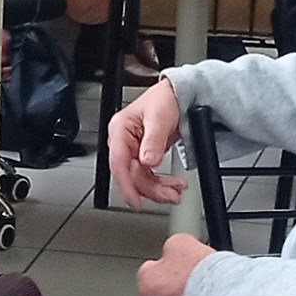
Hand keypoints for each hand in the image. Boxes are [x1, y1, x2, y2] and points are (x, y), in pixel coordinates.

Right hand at [109, 79, 186, 208]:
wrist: (177, 95)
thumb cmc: (164, 98)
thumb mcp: (159, 117)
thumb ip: (153, 140)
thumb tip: (147, 161)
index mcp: (120, 129)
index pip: (118, 163)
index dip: (126, 184)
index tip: (135, 201)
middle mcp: (123, 141)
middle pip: (131, 174)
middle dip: (151, 188)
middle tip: (169, 195)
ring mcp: (132, 149)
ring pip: (140, 178)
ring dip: (157, 188)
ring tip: (174, 192)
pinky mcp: (142, 155)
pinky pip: (147, 175)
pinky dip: (160, 183)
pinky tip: (171, 186)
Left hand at [137, 232, 213, 295]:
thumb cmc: (205, 276)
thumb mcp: (182, 243)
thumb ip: (170, 248)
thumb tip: (171, 250)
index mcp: (147, 280)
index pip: (151, 270)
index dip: (168, 267)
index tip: (179, 267)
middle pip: (160, 295)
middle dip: (174, 290)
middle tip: (193, 284)